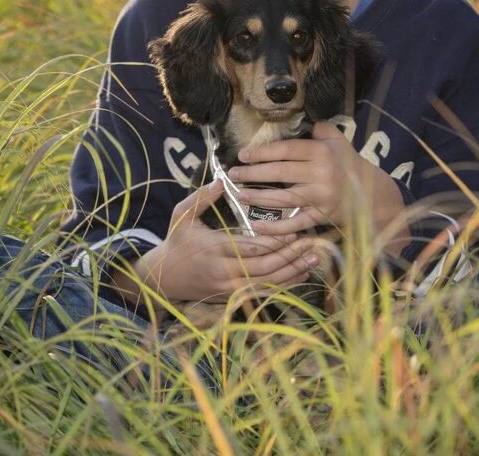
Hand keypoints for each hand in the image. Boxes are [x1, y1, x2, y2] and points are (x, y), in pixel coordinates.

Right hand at [130, 179, 320, 302]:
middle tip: (312, 243)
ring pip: (267, 284)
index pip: (250, 248)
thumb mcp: (181, 215)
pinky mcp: (233, 298)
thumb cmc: (176, 241)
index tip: (294, 232)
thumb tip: (222, 180)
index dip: (274, 242)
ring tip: (314, 258)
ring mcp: (229, 289)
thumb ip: (201, 197)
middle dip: (290, 257)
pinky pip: (263, 294)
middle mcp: (224, 273)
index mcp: (214, 250)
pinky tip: (301, 275)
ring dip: (293, 272)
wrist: (164, 278)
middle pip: (264, 268)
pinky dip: (284, 286)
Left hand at [227, 121, 411, 255]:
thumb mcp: (338, 141)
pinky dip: (276, 227)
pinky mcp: (322, 216)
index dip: (262, 152)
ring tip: (240, 195)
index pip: (286, 150)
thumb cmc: (348, 164)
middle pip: (280, 173)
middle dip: (253, 174)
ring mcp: (321, 197)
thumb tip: (300, 116)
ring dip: (259, 198)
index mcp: (322, 152)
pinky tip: (257, 225)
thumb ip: (320, 129)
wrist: (372, 194)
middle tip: (232, 175)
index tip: (243, 155)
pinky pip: (295, 223)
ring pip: (284, 198)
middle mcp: (321, 174)